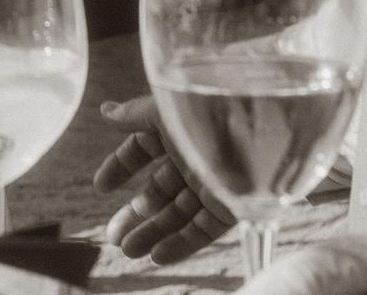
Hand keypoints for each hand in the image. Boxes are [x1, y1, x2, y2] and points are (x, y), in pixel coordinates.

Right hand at [93, 96, 233, 263]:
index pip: (144, 149)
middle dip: (135, 213)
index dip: (122, 166)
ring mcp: (213, 184)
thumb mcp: (166, 111)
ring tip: (129, 251)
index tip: (101, 187)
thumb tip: (105, 111)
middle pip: (160, 189)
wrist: (264, 131)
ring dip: (153, 233)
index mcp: (179, 129)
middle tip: (112, 236)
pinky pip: (203, 230)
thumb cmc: (213, 112)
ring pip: (178, 214)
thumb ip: (135, 115)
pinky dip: (180, 244)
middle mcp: (195, 157)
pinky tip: (157, 256)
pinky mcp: (232, 208)